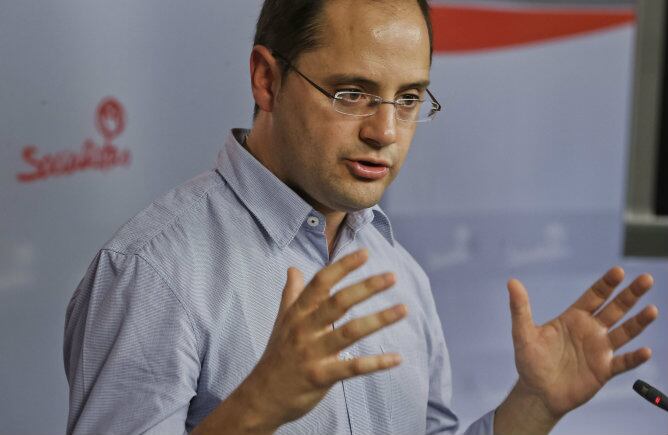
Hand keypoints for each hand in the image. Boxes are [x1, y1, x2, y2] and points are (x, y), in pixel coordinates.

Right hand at [237, 249, 405, 431]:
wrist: (261, 397)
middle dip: (366, 287)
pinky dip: (376, 363)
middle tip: (392, 276)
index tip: (365, 253)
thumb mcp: (281, 321)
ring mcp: (312, 353)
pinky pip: (353, 368)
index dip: (343, 266)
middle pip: (338, 302)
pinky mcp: (320, 377)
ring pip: (349, 332)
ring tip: (403, 309)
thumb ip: (291, 294)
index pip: (321, 282)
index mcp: (297, 313)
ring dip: (379, 320)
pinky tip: (397, 358)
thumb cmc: (276, 355)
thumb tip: (293, 269)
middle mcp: (304, 329)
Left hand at [507, 267, 657, 420]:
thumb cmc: (530, 361)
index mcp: (573, 318)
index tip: (619, 271)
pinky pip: (622, 362)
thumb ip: (520, 308)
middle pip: (615, 308)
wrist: (537, 392)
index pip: (594, 296)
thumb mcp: (523, 333)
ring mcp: (599, 349)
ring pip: (624, 332)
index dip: (606, 284)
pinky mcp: (604, 370)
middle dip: (630, 294)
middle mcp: (591, 330)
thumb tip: (511, 282)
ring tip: (651, 310)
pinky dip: (634, 357)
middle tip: (647, 278)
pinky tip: (645, 350)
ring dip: (638, 322)